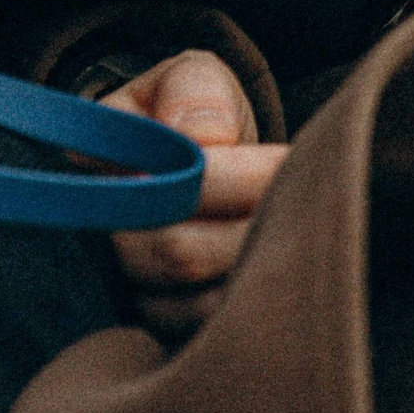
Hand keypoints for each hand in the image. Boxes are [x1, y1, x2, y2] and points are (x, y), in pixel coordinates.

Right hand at [106, 49, 286, 346]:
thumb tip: (202, 136)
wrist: (201, 156)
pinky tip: (282, 273)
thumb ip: (194, 90)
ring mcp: (128, 285)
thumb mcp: (191, 77)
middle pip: (179, 253)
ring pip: (196, 302)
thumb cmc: (194, 111)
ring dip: (259, 269)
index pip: (159, 185)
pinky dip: (251, 309)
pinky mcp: (161, 325)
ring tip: (302, 232)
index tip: (287, 159)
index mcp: (100, 163)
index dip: (231, 179)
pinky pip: (205, 335)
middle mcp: (102, 232)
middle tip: (313, 197)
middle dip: (256, 225)